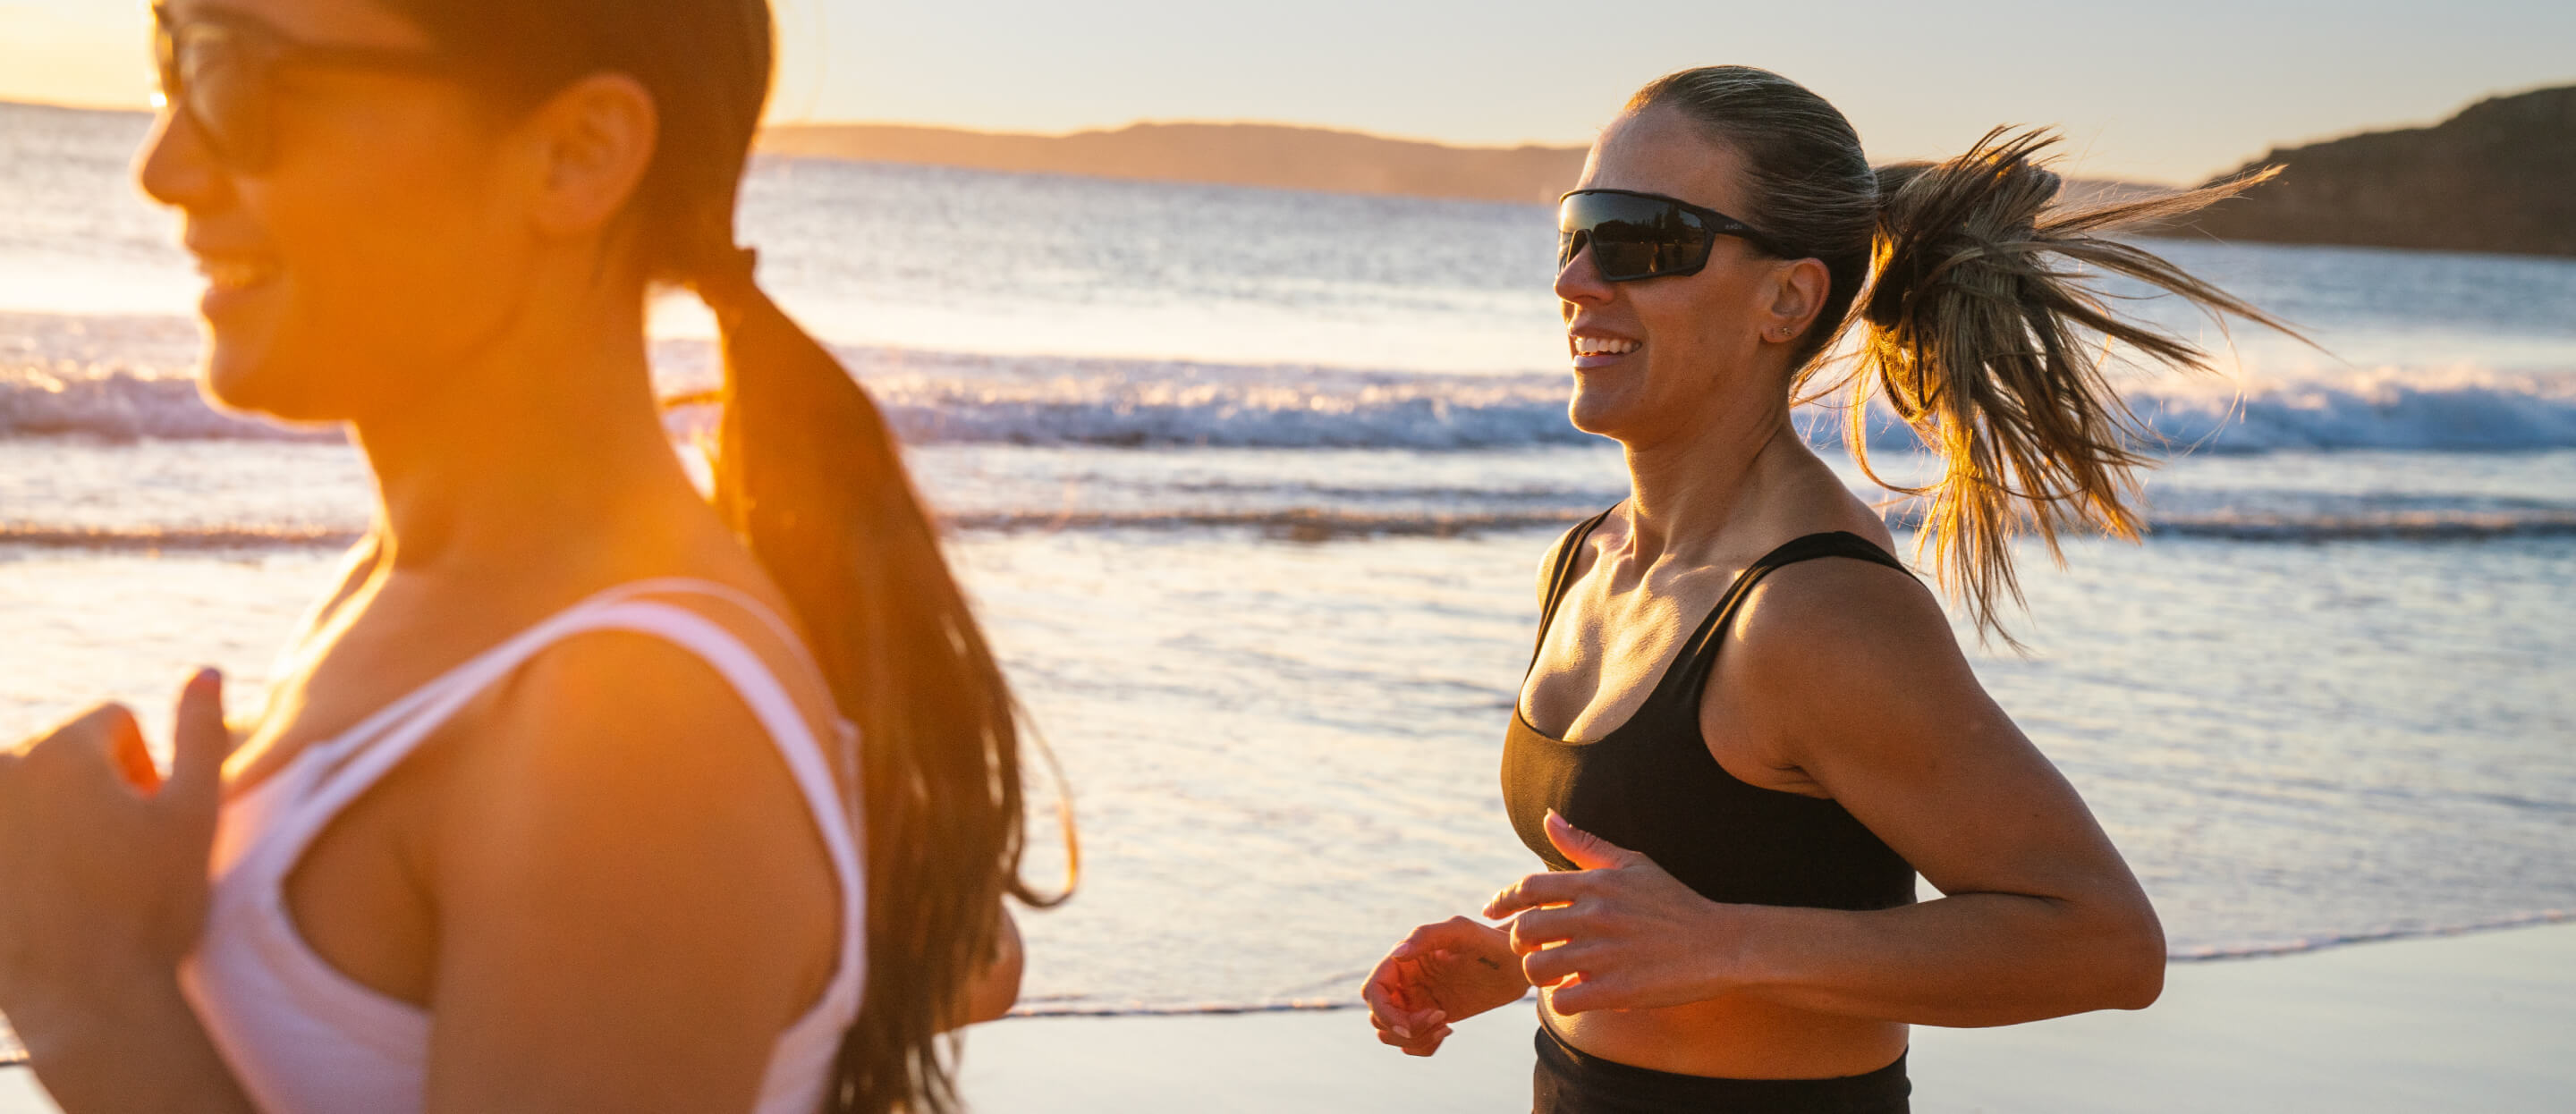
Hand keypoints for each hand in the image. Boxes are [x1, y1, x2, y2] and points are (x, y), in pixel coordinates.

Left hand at [0, 671, 230, 1033]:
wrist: (85, 999)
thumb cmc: (150, 908)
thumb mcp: (196, 814)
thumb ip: (201, 732)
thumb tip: (205, 669)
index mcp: (61, 749)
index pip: (114, 721)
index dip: (147, 770)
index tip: (151, 823)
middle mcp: (2, 770)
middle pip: (65, 753)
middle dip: (96, 790)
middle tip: (120, 857)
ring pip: (30, 790)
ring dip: (58, 818)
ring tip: (83, 880)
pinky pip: (10, 831)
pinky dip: (27, 853)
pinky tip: (48, 898)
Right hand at [1361, 916, 1528, 1056]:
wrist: (1515, 963)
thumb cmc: (1489, 941)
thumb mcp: (1460, 931)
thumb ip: (1426, 936)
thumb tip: (1396, 955)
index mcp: (1403, 960)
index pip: (1372, 991)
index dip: (1384, 1012)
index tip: (1413, 1024)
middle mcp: (1404, 981)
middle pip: (1377, 1016)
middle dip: (1402, 1028)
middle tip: (1440, 1019)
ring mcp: (1416, 1001)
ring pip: (1390, 1033)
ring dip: (1414, 1038)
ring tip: (1445, 1025)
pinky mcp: (1430, 1017)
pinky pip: (1411, 1043)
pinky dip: (1423, 1046)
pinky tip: (1448, 1031)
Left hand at [1481, 809, 1741, 1014]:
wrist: (1721, 946)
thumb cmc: (1674, 903)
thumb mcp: (1633, 864)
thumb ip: (1586, 844)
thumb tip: (1549, 817)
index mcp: (1597, 884)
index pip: (1528, 887)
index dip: (1502, 900)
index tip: (1492, 911)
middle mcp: (1596, 916)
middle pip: (1524, 930)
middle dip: (1518, 942)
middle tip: (1530, 948)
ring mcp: (1605, 955)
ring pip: (1537, 968)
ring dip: (1537, 974)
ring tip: (1551, 973)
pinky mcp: (1616, 991)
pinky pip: (1563, 1000)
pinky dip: (1561, 1000)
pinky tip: (1575, 993)